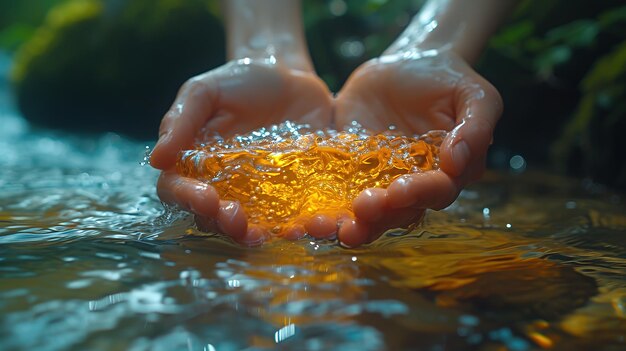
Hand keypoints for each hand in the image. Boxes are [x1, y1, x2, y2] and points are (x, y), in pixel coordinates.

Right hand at [150, 59, 332, 244]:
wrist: (288, 74)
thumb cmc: (239, 81)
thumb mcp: (205, 91)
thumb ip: (181, 121)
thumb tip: (156, 160)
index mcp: (193, 163)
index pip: (178, 190)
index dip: (187, 199)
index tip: (206, 199)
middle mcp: (222, 186)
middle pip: (212, 217)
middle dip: (222, 224)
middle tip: (236, 220)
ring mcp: (257, 194)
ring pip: (248, 226)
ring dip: (252, 236)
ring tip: (263, 236)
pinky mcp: (291, 194)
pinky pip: (288, 217)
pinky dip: (292, 226)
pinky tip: (298, 228)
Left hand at [334, 49, 502, 246]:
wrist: (408, 61)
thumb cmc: (449, 80)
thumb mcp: (475, 96)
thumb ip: (475, 127)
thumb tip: (457, 163)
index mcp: (446, 174)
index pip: (435, 192)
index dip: (419, 194)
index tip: (398, 190)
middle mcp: (413, 185)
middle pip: (399, 211)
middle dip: (381, 216)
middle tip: (361, 210)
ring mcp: (380, 180)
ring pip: (369, 212)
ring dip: (352, 222)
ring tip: (332, 226)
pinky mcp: (351, 170)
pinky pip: (339, 192)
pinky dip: (327, 206)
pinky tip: (310, 214)